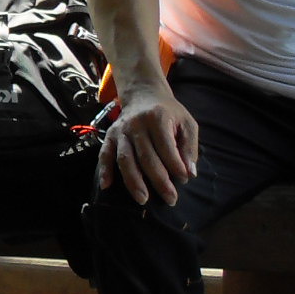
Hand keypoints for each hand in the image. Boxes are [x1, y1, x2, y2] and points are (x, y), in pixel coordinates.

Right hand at [97, 85, 198, 206]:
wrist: (143, 95)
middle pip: (146, 157)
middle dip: (159, 180)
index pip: (166, 147)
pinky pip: (105, 154)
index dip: (175, 166)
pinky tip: (106, 186)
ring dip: (133, 181)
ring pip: (125, 159)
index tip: (184, 180)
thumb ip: (189, 147)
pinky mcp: (110, 136)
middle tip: (170, 199)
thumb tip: (190, 173)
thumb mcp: (186, 123)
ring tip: (143, 199)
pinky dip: (104, 170)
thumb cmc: (169, 112)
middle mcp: (135, 125)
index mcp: (157, 118)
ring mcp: (120, 131)